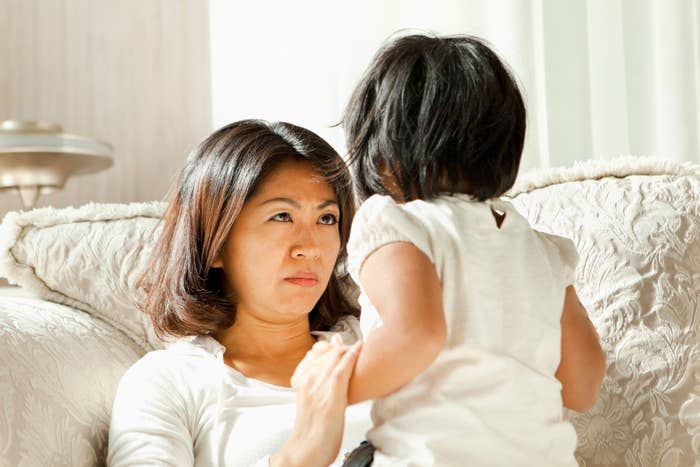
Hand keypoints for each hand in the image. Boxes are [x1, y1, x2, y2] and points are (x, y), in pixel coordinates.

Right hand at [271, 334, 361, 466]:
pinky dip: (351, 358)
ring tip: (362, 348)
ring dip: (350, 349)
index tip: (344, 344)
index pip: (318, 350)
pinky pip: (340, 371)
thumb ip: (318, 381)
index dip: (334, 345)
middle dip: (344, 346)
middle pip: (328, 351)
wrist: (305, 450)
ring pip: (335, 357)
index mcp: (301, 379)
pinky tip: (359, 349)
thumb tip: (328, 367)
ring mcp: (318, 388)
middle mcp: (308, 380)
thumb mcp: (310, 399)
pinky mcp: (330, 399)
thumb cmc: (312, 427)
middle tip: (358, 347)